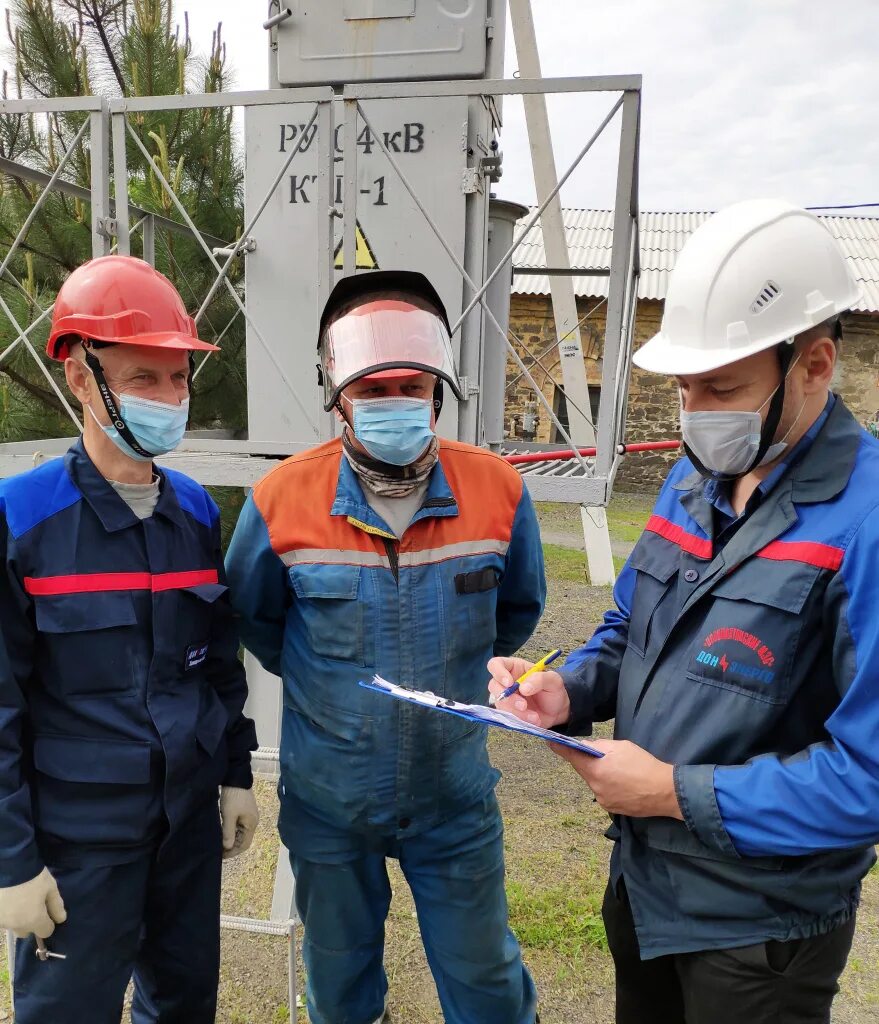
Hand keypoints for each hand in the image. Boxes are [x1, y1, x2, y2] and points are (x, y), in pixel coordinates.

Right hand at [0, 867, 66, 938]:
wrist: (9, 866)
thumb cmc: (33, 876)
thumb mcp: (50, 887)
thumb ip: (56, 905)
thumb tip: (61, 919)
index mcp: (33, 920)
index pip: (46, 932)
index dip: (49, 922)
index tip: (48, 911)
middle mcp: (16, 925)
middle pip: (26, 931)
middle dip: (31, 922)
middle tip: (32, 905)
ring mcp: (2, 921)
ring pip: (12, 925)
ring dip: (17, 918)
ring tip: (19, 900)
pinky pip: (2, 918)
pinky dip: (6, 912)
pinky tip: (9, 899)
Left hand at [220, 786, 259, 859]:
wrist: (235, 776)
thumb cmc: (233, 797)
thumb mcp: (229, 815)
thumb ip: (228, 832)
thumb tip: (228, 847)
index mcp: (251, 824)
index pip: (244, 845)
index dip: (233, 852)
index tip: (221, 855)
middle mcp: (252, 821)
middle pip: (243, 840)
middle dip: (231, 846)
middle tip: (218, 850)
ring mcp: (248, 816)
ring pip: (240, 833)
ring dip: (230, 839)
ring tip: (219, 842)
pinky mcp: (243, 811)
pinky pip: (238, 826)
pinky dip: (231, 831)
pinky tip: (222, 832)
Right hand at [486, 656, 570, 728]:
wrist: (557, 710)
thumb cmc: (553, 690)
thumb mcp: (553, 680)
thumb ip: (540, 679)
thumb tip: (523, 688)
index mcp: (514, 667)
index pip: (496, 664)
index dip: (498, 672)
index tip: (509, 683)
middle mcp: (506, 682)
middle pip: (493, 685)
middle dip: (507, 698)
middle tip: (523, 705)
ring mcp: (506, 698)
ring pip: (500, 704)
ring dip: (516, 712)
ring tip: (534, 716)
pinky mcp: (508, 712)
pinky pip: (507, 716)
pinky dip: (520, 720)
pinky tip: (533, 720)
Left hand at [552, 738, 682, 819]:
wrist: (665, 792)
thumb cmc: (644, 764)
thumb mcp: (622, 747)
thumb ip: (600, 747)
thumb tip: (588, 748)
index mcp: (596, 770)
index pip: (572, 757)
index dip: (560, 748)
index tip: (550, 742)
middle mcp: (595, 787)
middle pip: (584, 770)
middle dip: (588, 762)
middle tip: (601, 756)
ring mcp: (603, 800)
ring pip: (594, 782)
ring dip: (599, 774)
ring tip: (618, 771)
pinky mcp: (611, 809)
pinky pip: (603, 792)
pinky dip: (608, 785)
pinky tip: (622, 783)